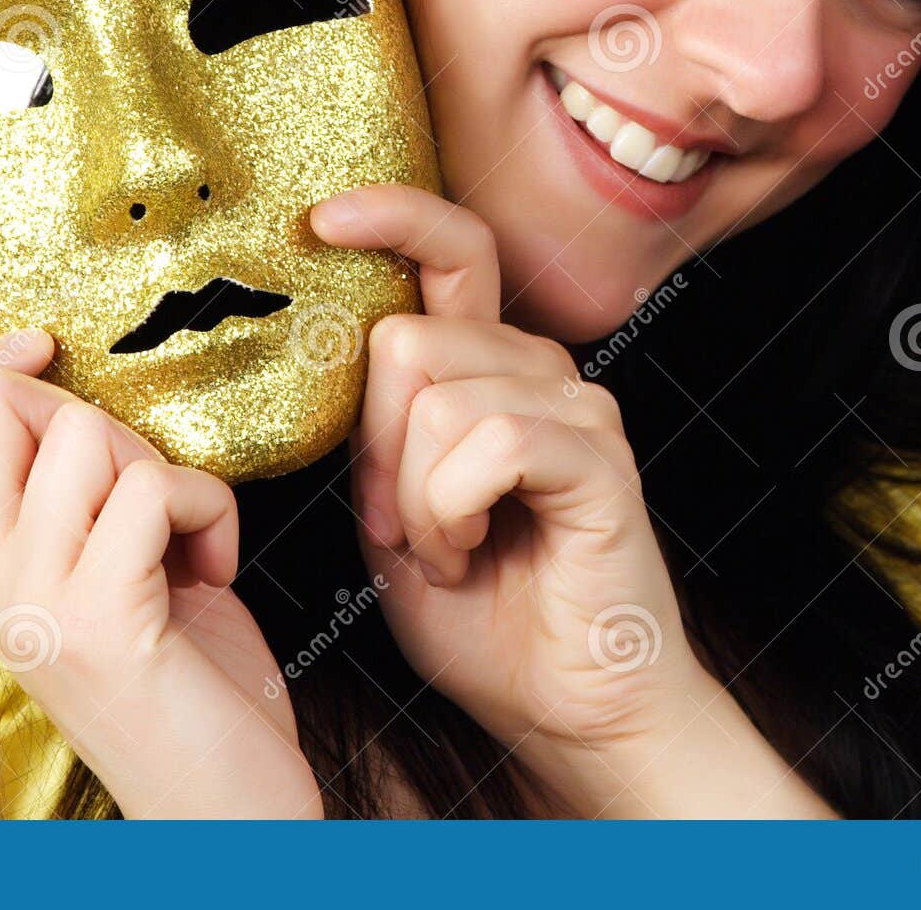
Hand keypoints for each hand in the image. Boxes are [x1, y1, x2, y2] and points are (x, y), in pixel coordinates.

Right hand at [0, 332, 320, 818]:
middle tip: (143, 492)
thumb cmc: (183, 666)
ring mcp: (33, 603)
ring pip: (87, 432)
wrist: (225, 799)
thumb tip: (62, 378)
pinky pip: (155, 488)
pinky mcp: (101, 621)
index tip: (39, 354)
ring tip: (178, 541)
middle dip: (94, 414)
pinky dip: (211, 511)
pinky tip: (211, 572)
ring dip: (162, 468)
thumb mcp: (104, 560)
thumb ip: (67, 488)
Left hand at [310, 184, 725, 813]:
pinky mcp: (598, 455)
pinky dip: (452, 513)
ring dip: (417, 500)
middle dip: (377, 450)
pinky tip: (474, 551)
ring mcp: (575, 405)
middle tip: (404, 526)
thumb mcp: (393, 509)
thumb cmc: (483, 611)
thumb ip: (372, 429)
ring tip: (452, 549)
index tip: (322, 218)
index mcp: (490, 366)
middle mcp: (538, 366)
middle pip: (405, 340)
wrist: (566, 703)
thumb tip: (329, 347)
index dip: (392, 217)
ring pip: (436, 399)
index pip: (452, 252)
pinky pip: (488, 444)